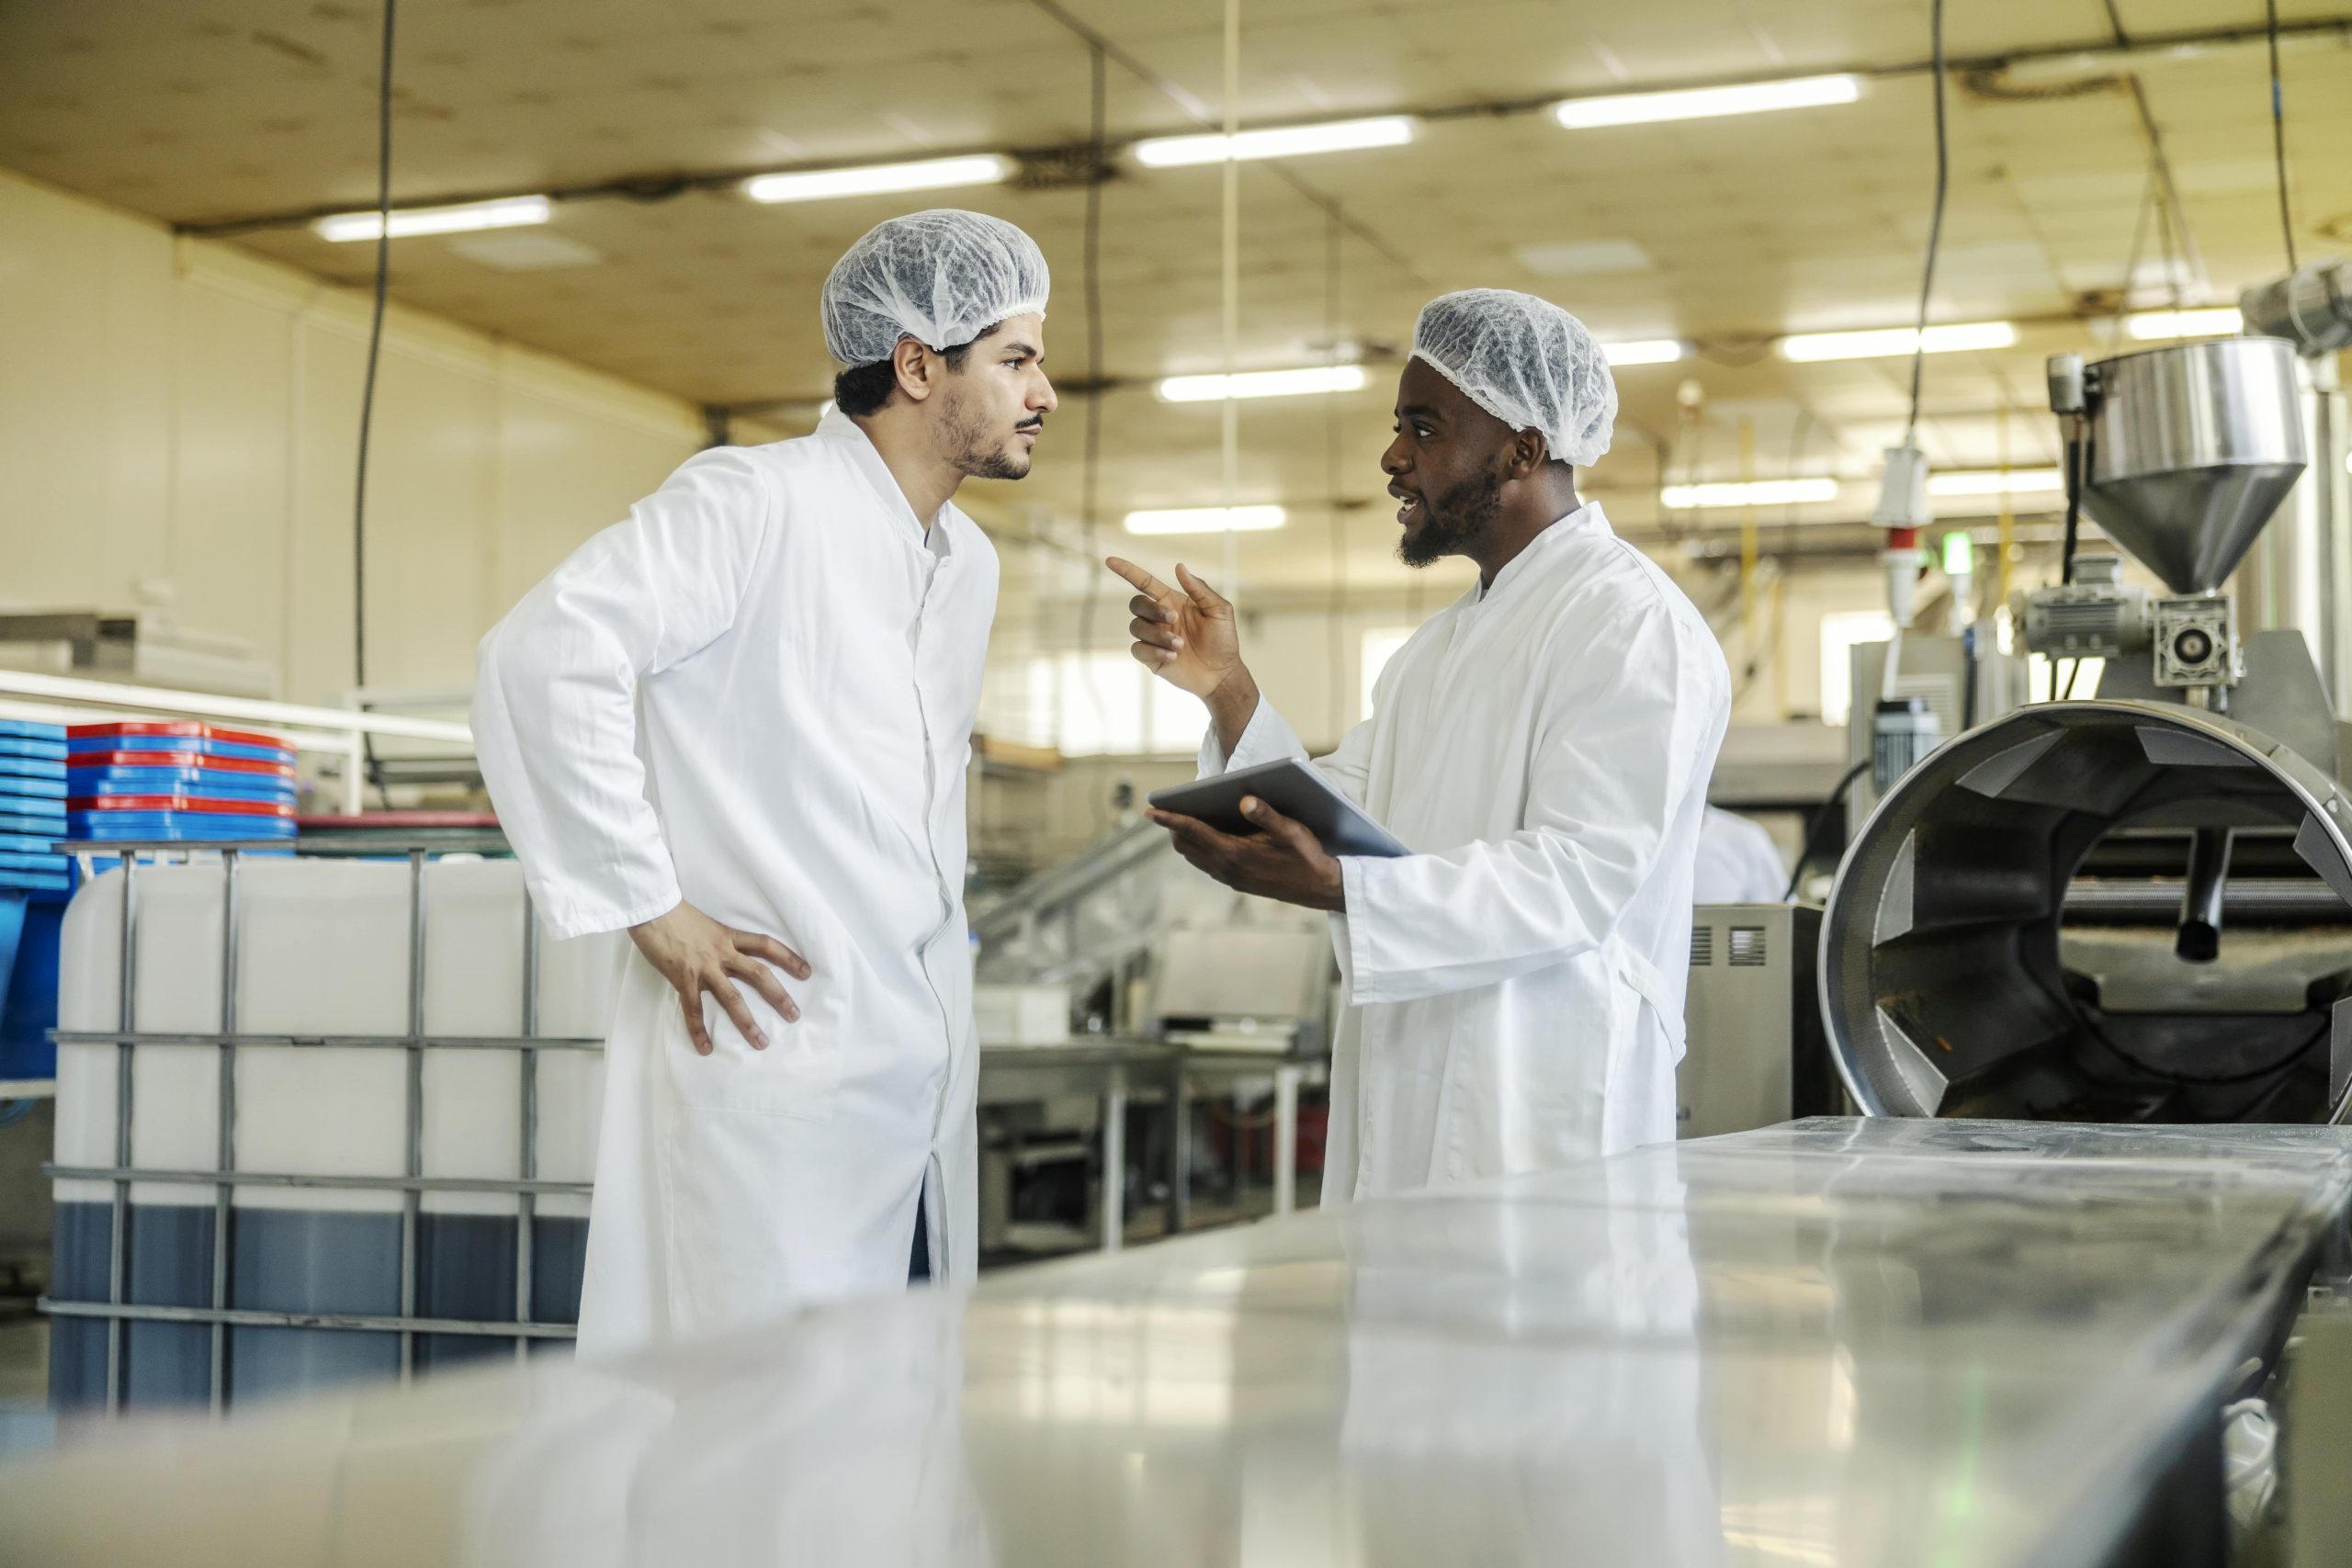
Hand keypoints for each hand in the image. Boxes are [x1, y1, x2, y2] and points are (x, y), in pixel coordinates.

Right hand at [629, 900, 812, 1055]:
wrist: (651, 908)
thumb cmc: (673, 914)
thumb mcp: (705, 924)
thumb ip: (716, 941)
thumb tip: (721, 954)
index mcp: (728, 936)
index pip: (766, 945)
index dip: (789, 958)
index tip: (806, 972)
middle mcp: (722, 952)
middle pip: (759, 974)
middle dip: (779, 995)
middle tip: (794, 1015)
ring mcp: (704, 967)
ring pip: (732, 997)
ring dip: (747, 1022)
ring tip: (761, 1042)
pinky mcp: (683, 978)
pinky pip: (694, 1009)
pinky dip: (698, 1030)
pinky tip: (705, 1048)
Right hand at [1106, 557, 1243, 700]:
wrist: (1222, 673)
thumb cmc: (1223, 641)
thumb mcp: (1219, 610)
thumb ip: (1199, 589)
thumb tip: (1179, 566)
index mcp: (1172, 602)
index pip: (1144, 583)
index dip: (1127, 571)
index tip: (1110, 560)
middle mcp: (1159, 618)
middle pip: (1137, 604)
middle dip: (1152, 610)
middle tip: (1174, 620)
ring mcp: (1153, 637)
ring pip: (1136, 627)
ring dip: (1158, 635)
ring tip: (1180, 646)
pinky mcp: (1150, 657)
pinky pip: (1138, 649)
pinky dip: (1155, 651)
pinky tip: (1173, 657)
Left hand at [1147, 796, 1345, 911]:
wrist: (1320, 888)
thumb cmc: (1307, 856)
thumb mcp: (1290, 830)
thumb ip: (1266, 815)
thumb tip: (1244, 800)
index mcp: (1234, 853)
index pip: (1192, 831)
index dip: (1169, 818)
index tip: (1149, 809)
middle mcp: (1227, 868)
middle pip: (1186, 846)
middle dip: (1174, 826)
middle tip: (1167, 808)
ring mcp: (1231, 878)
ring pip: (1194, 857)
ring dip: (1186, 839)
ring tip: (1183, 819)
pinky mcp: (1237, 882)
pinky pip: (1207, 864)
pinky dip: (1200, 848)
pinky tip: (1208, 836)